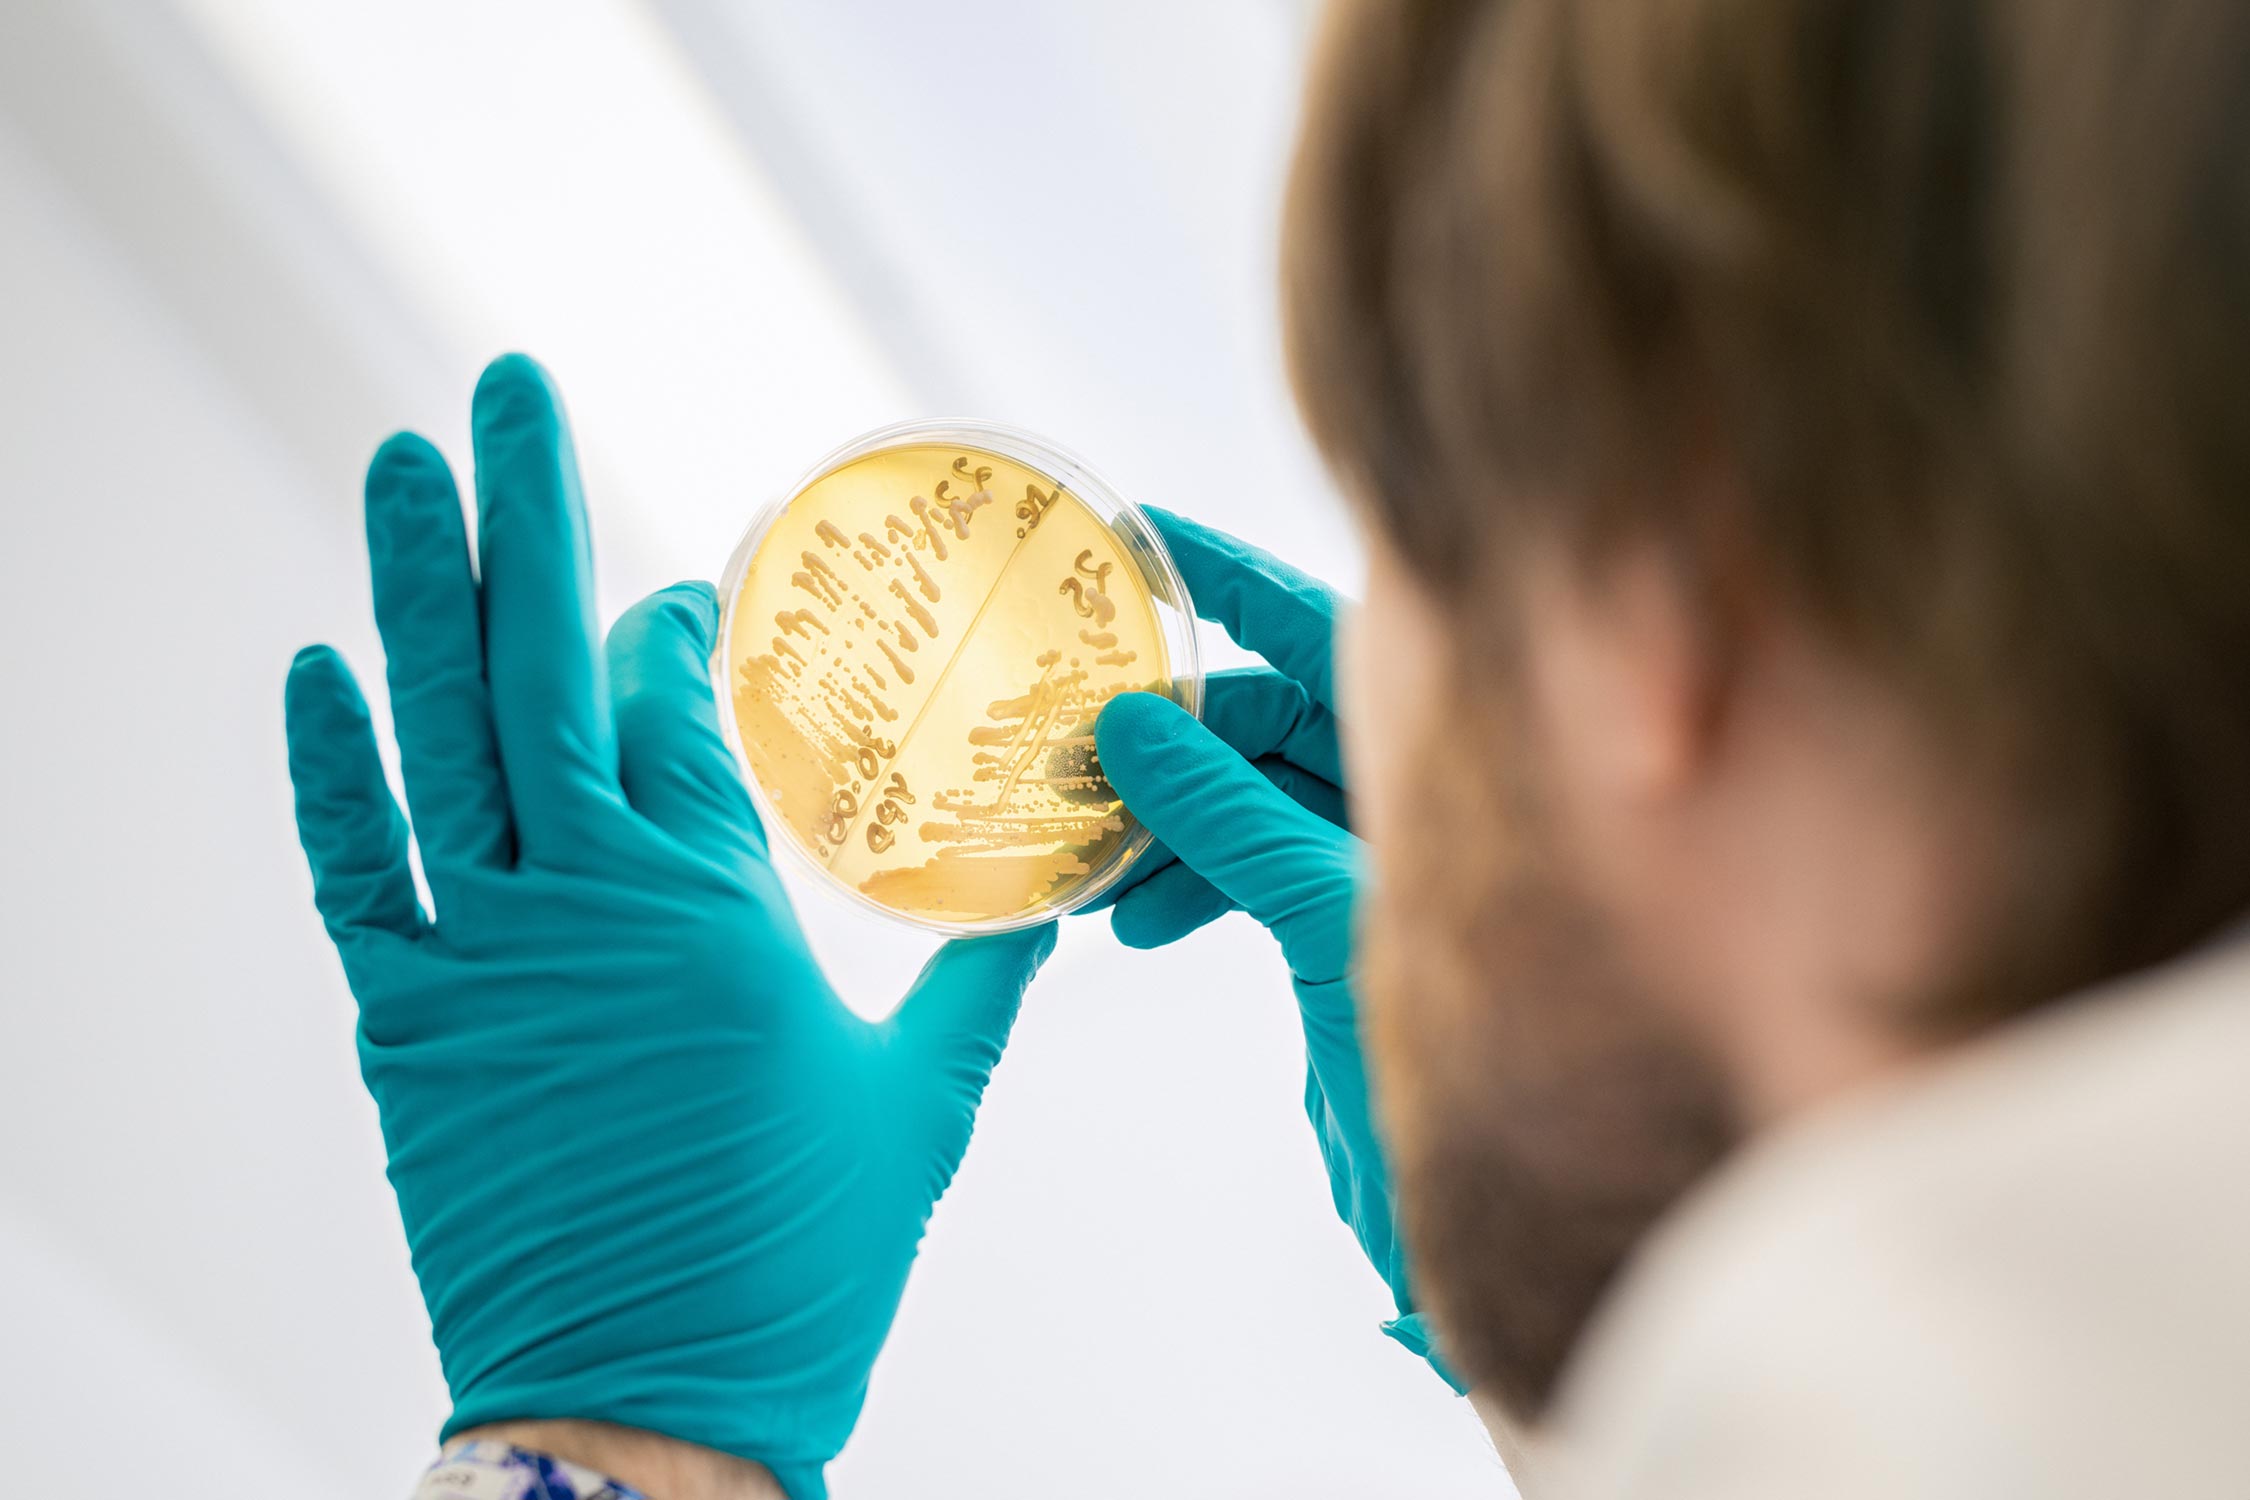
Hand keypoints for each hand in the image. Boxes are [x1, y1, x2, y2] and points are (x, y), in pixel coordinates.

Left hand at [283, 355, 1051, 1499]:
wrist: (646, 1409)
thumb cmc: (798, 1263)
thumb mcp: (919, 1108)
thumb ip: (981, 982)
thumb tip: (1044, 898)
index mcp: (715, 907)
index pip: (671, 705)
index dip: (663, 627)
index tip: (669, 591)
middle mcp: (585, 901)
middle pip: (544, 662)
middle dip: (524, 506)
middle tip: (509, 382)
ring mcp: (479, 954)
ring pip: (437, 730)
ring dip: (415, 585)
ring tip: (403, 457)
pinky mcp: (406, 1022)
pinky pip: (355, 864)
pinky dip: (329, 763)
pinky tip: (316, 663)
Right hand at [1094, 509, 1461, 1389]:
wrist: (1536, 1216)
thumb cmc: (1485, 1066)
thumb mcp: (1330, 920)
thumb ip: (1233, 820)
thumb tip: (1130, 726)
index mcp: (1444, 757)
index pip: (1319, 629)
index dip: (1226, 577)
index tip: (1134, 538)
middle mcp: (1411, 794)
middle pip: (1264, 718)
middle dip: (1164, 735)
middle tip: (1066, 755)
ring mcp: (1375, 860)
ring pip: (1244, 800)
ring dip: (1160, 820)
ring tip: (1090, 862)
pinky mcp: (1341, 931)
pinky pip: (1243, 870)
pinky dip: (1185, 881)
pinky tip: (1135, 920)